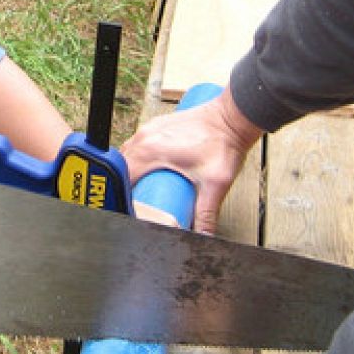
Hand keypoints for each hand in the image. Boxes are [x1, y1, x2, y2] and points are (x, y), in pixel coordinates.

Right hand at [121, 88, 261, 233]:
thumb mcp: (214, 185)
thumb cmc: (223, 142)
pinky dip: (139, 158)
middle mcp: (145, 138)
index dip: (124, 197)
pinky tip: (152, 168)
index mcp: (149, 151)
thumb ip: (207, 215)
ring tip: (144, 188)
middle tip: (141, 202)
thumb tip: (202, 237)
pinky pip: (138, 144)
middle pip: (122, 167)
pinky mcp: (157, 126)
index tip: (133, 208)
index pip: (122, 179)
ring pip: (128, 154)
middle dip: (127, 186)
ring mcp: (150, 129)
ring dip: (131, 171)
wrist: (232, 117)